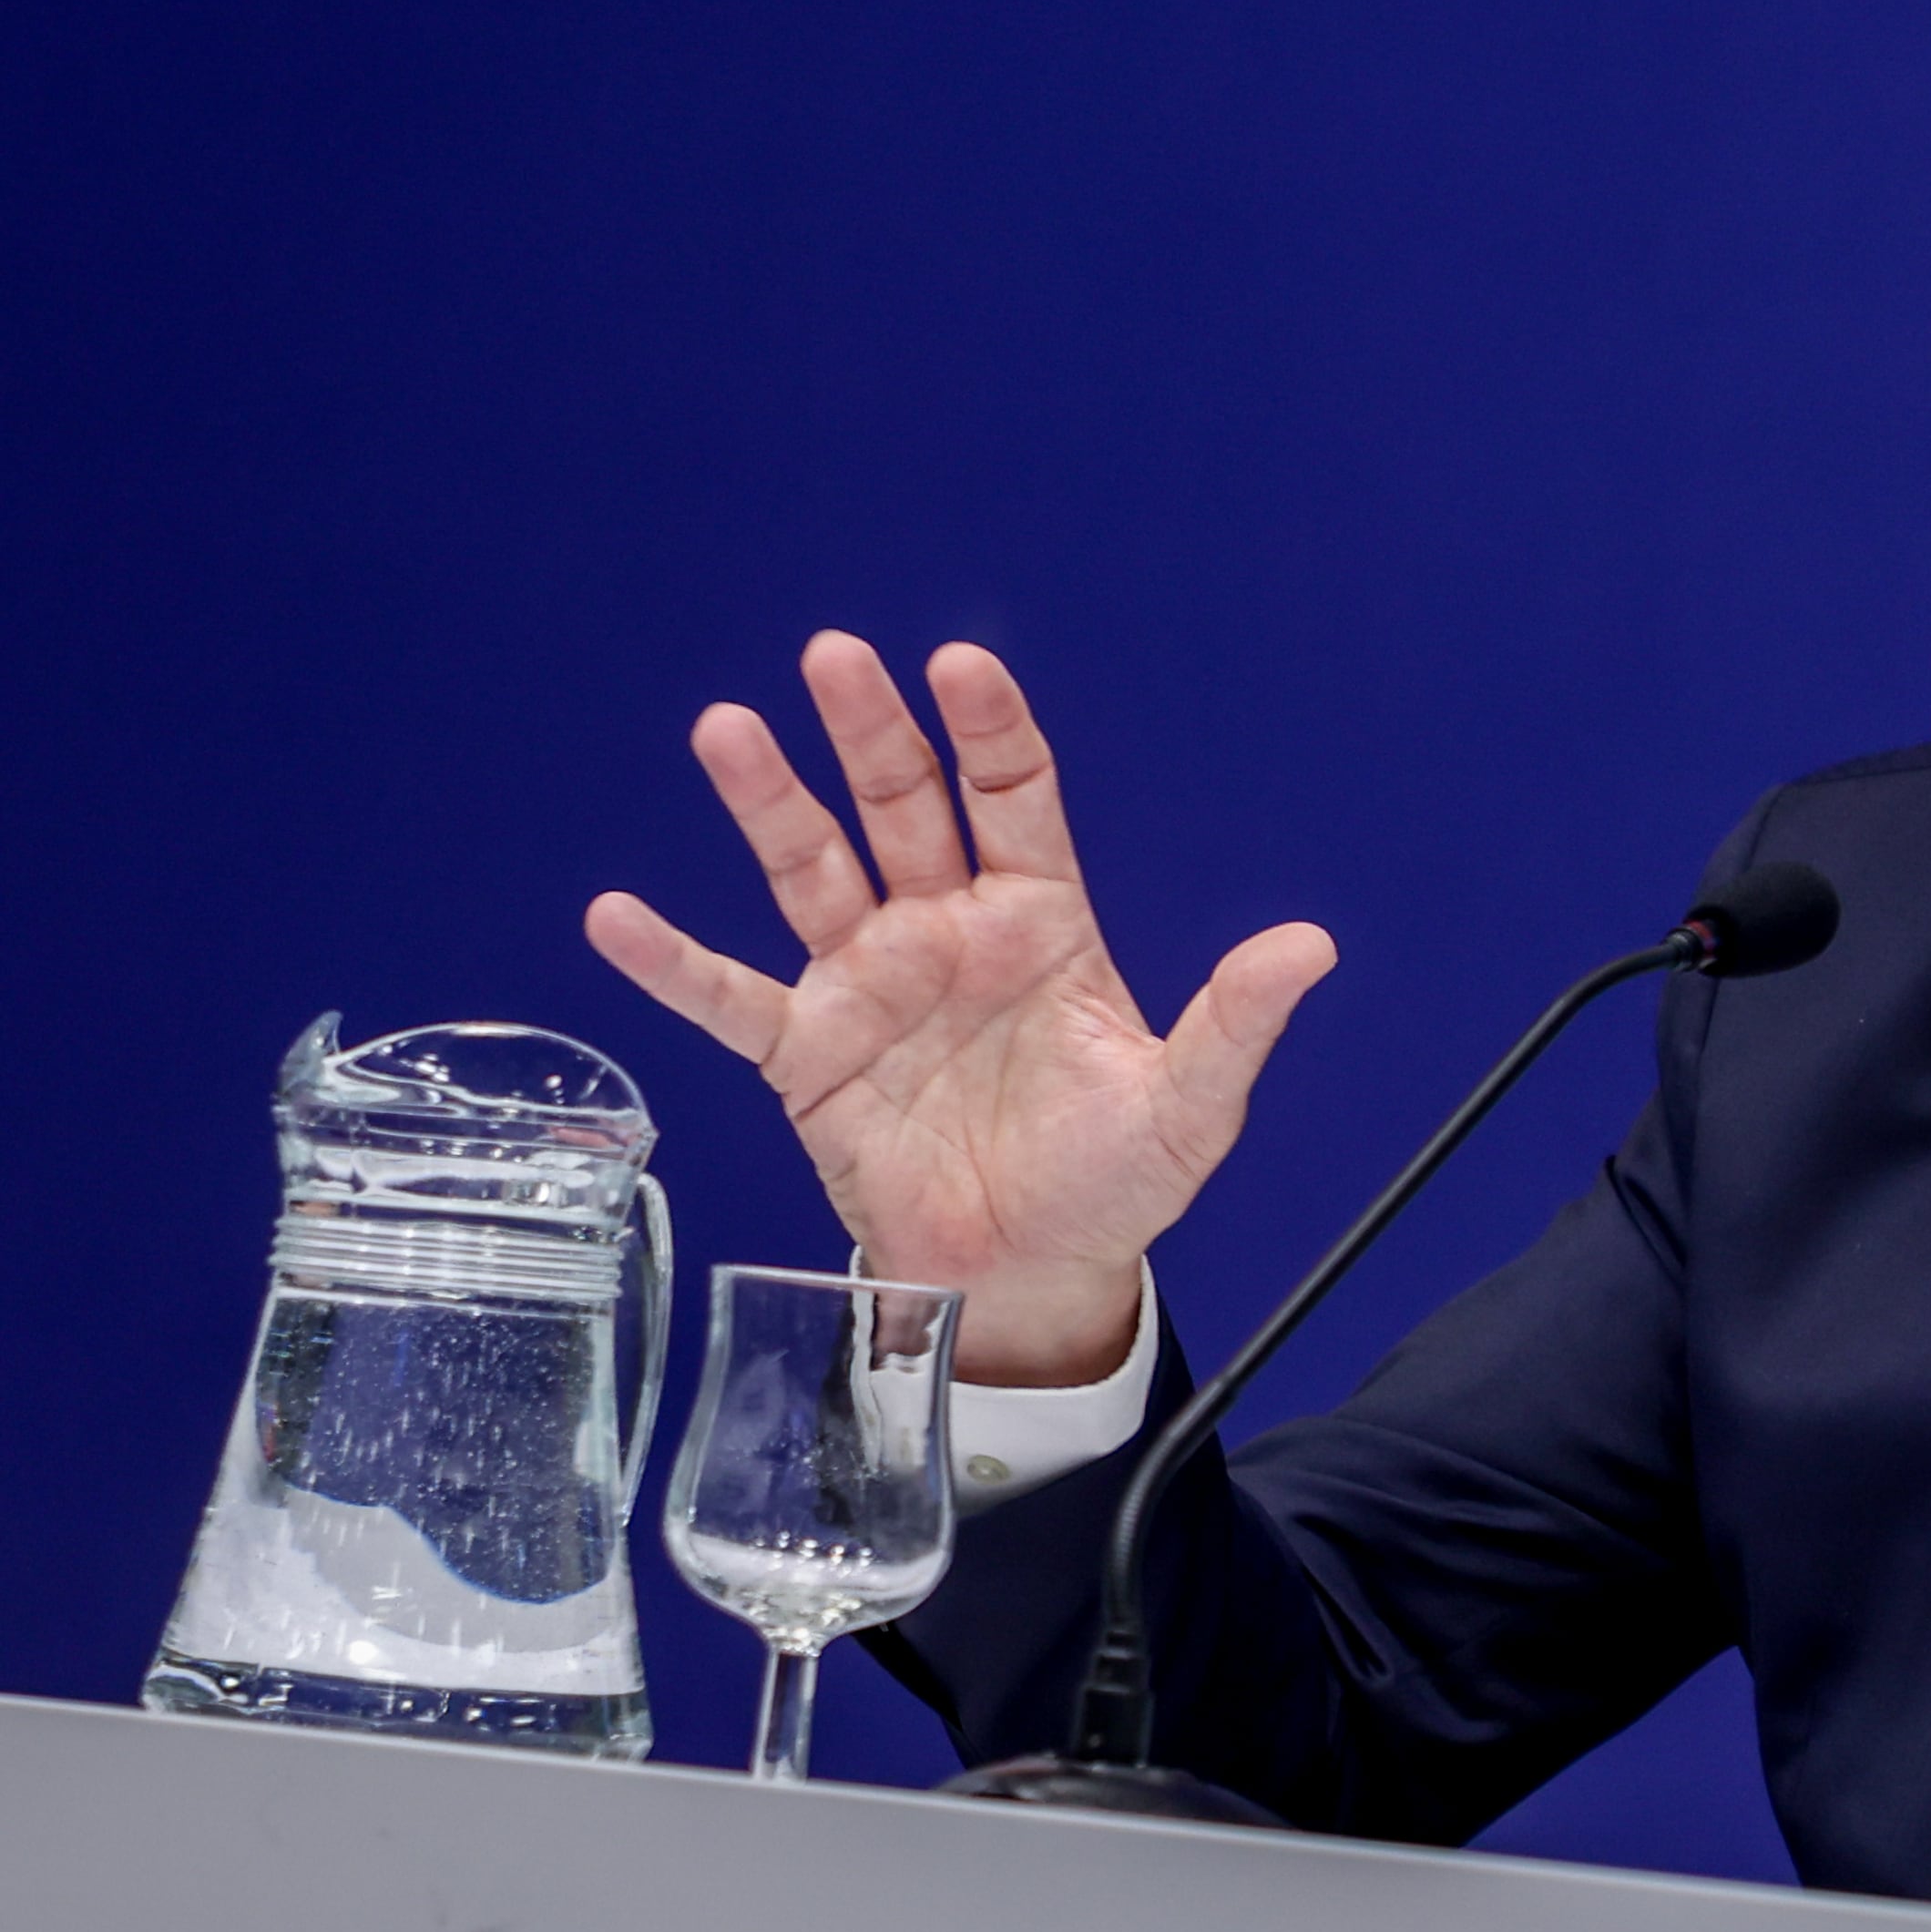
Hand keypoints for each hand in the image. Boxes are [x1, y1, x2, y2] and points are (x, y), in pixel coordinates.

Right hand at [581, 633, 1335, 1384]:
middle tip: (836, 657)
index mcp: (1040, 923)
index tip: (962, 665)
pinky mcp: (807, 1057)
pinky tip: (617, 917)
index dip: (988, 730)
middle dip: (870, 733)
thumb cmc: (1113, 1180)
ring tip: (727, 729)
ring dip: (769, 802)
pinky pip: (729, 1000)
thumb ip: (1236, 1020)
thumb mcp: (1190, 1105)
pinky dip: (672, 962)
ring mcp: (869, 986)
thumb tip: (1312, 946)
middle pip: (900, 808)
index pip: (1012, 797)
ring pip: (809, 871)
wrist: (1033, 1274)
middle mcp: (946, 932)